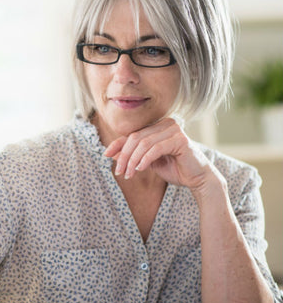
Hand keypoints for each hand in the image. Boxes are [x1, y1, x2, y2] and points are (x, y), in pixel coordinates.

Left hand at [104, 118, 222, 195]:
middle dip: (124, 156)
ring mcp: (174, 130)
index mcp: (158, 126)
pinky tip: (140, 169)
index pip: (133, 134)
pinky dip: (145, 159)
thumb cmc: (175, 169)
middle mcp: (166, 124)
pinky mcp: (180, 139)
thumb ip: (132, 155)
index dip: (117, 144)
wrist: (198, 179)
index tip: (105, 155)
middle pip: (136, 138)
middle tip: (119, 171)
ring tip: (129, 174)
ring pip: (143, 143)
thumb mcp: (148, 162)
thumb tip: (110, 153)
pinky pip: (155, 149)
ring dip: (132, 160)